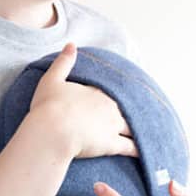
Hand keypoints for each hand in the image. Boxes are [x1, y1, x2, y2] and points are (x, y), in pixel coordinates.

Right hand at [29, 42, 137, 158]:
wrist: (51, 130)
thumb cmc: (48, 106)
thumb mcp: (52, 79)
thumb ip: (63, 62)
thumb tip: (71, 44)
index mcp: (97, 92)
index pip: (111, 93)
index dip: (115, 97)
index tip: (123, 97)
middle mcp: (109, 107)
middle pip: (125, 109)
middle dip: (132, 112)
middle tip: (141, 115)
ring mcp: (112, 125)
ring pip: (131, 126)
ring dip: (138, 129)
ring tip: (146, 132)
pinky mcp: (112, 144)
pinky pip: (130, 146)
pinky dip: (138, 148)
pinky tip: (145, 151)